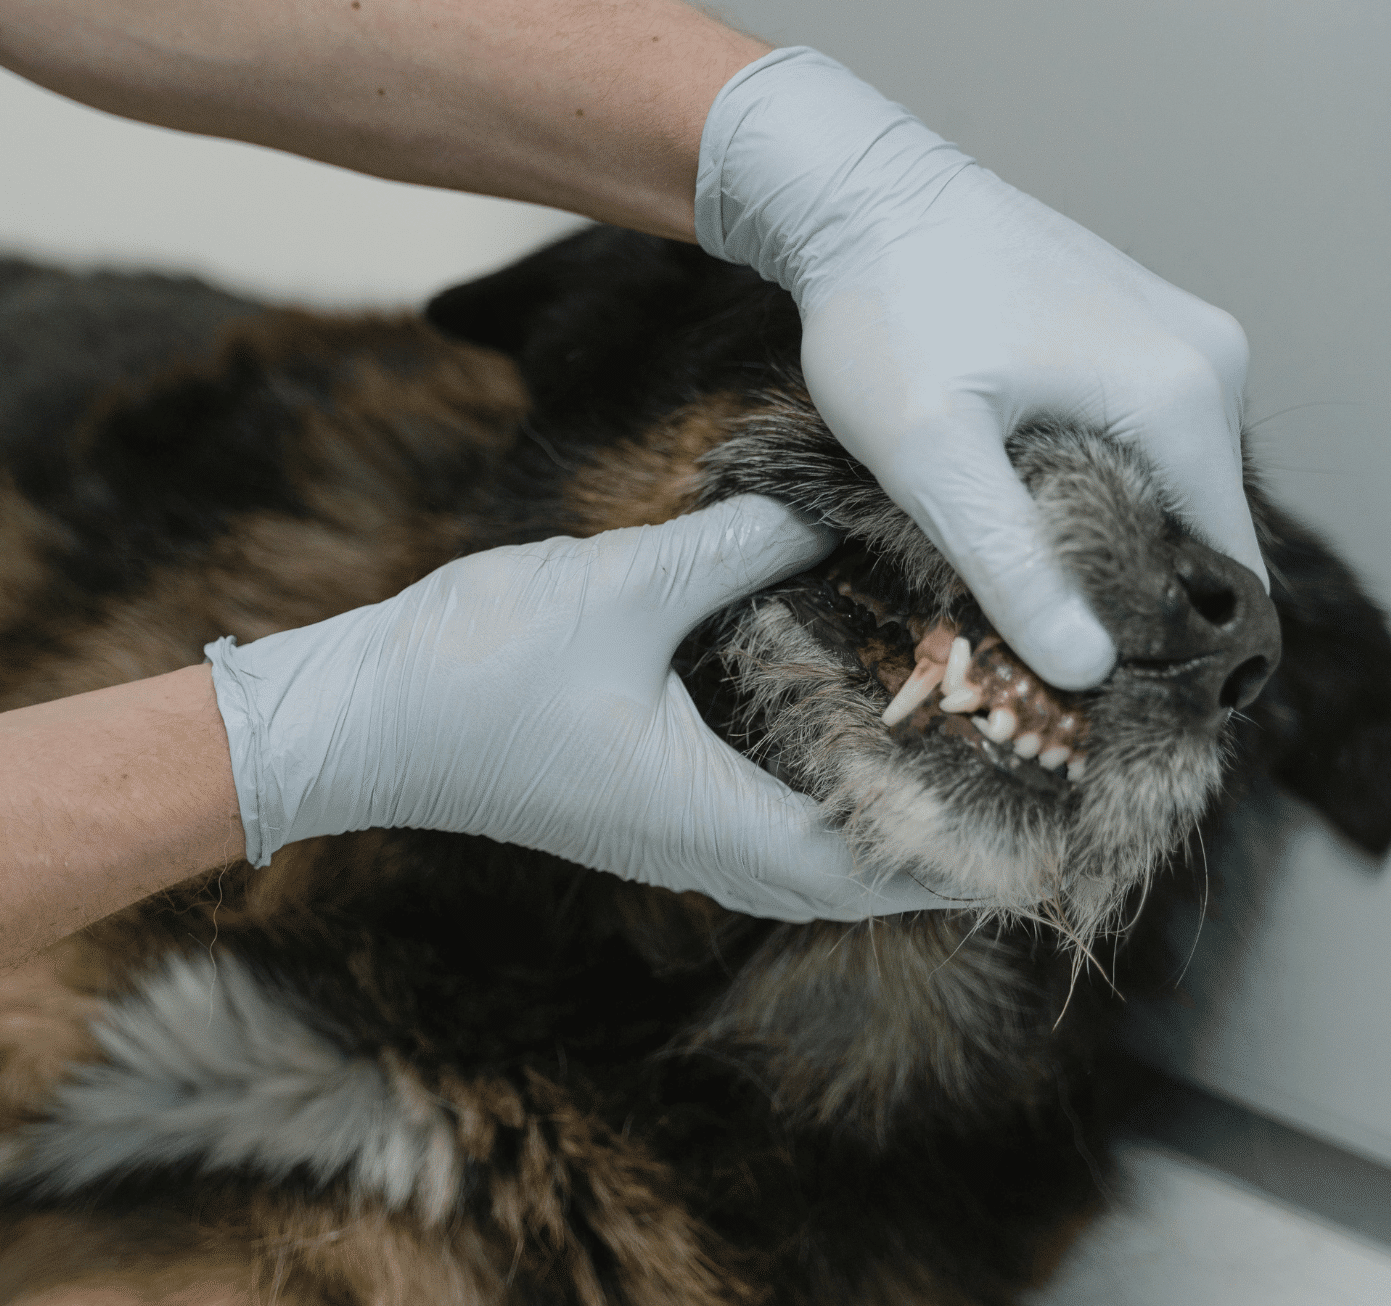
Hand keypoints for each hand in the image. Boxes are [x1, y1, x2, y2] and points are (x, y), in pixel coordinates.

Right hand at [205, 495, 949, 920]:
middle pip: (843, 877)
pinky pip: (754, 830)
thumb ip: (739, 546)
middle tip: (1008, 783)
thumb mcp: (624, 587)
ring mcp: (660, 838)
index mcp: (704, 818)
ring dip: (872, 825)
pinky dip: (813, 801)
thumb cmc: (478, 665)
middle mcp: (692, 850)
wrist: (357, 715)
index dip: (955, 850)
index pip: (865, 866)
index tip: (1033, 816)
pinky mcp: (636, 812)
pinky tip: (835, 738)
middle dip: (932, 845)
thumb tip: (832, 512)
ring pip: (797, 858)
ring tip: (944, 764)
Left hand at [696, 48, 1265, 690]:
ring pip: (1173, 483)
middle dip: (1137, 593)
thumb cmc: (888, 311)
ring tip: (1029, 577)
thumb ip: (1012, 564)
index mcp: (1182, 396)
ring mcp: (1182, 336)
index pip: (1229, 564)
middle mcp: (1209, 362)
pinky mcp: (1143, 326)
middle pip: (1205, 527)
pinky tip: (1030, 504)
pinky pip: (1149, 435)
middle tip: (1046, 643)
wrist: (857, 192)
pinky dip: (1104, 482)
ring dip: (1115, 536)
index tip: (1106, 689)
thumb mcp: (932, 456)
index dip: (1176, 639)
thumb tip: (1090, 669)